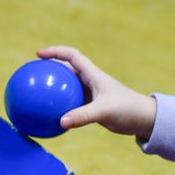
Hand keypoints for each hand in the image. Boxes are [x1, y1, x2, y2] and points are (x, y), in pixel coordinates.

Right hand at [36, 46, 156, 138]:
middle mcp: (91, 81)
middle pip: (66, 69)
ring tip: (35, 94)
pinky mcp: (92, 107)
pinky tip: (48, 118)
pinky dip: (60, 108)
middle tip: (32, 72)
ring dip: (53, 89)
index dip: (55, 51)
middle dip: (49, 68)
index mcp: (94, 74)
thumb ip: (83, 116)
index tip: (38, 54)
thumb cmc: (127, 110)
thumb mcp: (104, 111)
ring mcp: (91, 94)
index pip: (71, 56)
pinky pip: (71, 104)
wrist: (143, 119)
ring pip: (67, 88)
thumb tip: (61, 122)